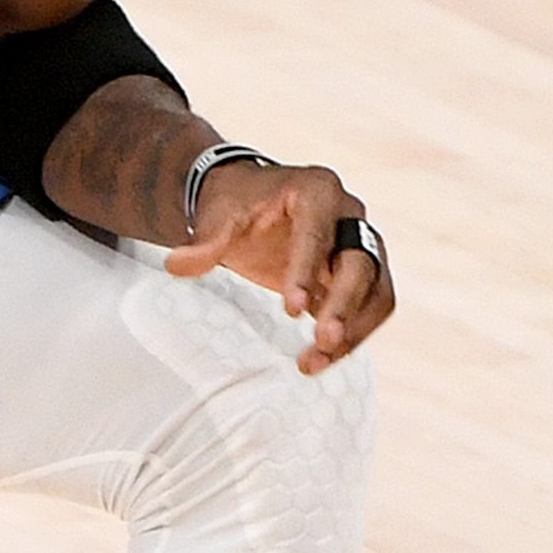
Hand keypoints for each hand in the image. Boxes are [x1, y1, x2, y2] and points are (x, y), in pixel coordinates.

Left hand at [169, 157, 396, 374]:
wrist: (252, 206)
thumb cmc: (237, 205)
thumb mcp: (218, 216)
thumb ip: (205, 242)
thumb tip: (175, 265)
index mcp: (318, 191)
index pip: (319, 233)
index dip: (308, 270)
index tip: (291, 310)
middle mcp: (349, 216)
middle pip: (363, 262)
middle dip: (345, 304)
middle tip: (323, 340)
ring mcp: (361, 246)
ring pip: (377, 291)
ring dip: (355, 330)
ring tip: (316, 362)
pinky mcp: (361, 277)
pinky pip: (370, 310)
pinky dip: (351, 338)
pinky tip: (319, 361)